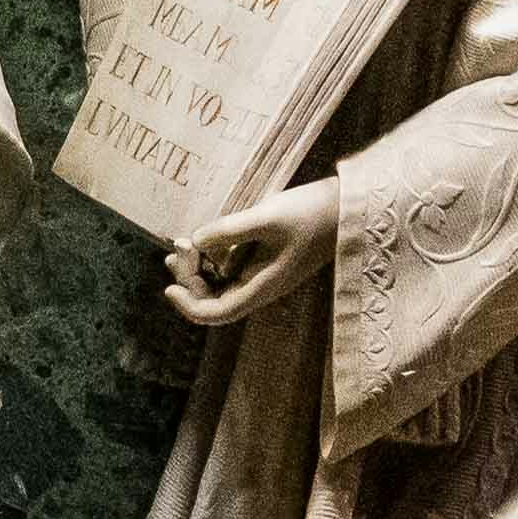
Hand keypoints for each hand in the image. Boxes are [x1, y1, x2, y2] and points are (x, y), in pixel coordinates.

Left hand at [158, 185, 333, 327]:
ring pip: (220, 281)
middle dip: (189, 279)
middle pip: (213, 298)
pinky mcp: (265, 256)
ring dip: (197, 268)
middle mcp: (260, 285)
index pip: (217, 312)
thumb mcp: (267, 217)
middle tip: (177, 249)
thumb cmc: (311, 212)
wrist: (348, 205)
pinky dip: (211, 256)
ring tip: (180, 244)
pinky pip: (230, 265)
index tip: (169, 286)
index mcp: (262, 286)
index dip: (189, 306)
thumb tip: (194, 241)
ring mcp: (262, 272)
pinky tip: (202, 238)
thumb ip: (229, 230)